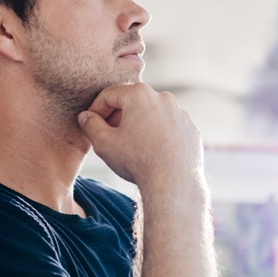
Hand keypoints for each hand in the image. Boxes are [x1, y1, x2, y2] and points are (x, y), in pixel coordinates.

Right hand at [77, 83, 202, 191]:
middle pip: (132, 101)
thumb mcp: (104, 143)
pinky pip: (169, 127)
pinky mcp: (190, 128)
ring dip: (138, 124)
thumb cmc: (138, 161)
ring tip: (130, 145)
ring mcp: (180, 113)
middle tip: (108, 135)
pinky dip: (158, 134)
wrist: (173, 182)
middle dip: (117, 116)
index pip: (109, 95)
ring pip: (152, 114)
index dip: (96, 109)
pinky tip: (151, 151)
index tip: (91, 124)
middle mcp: (163, 98)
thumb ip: (91, 125)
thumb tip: (87, 117)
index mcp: (140, 94)